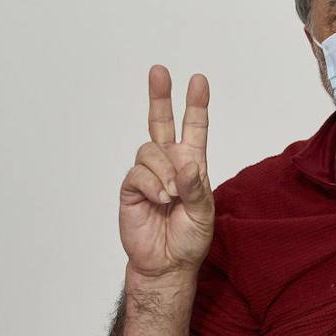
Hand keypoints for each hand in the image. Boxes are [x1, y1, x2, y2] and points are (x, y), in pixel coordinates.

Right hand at [118, 65, 214, 280]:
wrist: (167, 263)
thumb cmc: (189, 238)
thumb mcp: (203, 213)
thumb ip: (196, 188)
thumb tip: (187, 165)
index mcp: (192, 164)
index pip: (194, 128)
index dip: (196, 104)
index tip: (198, 80)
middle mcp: (169, 163)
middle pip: (160, 122)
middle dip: (160, 96)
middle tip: (158, 71)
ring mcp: (149, 174)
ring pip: (150, 150)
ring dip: (164, 171)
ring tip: (171, 195)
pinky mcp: (131, 188)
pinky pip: (138, 173)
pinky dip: (152, 184)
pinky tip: (160, 199)